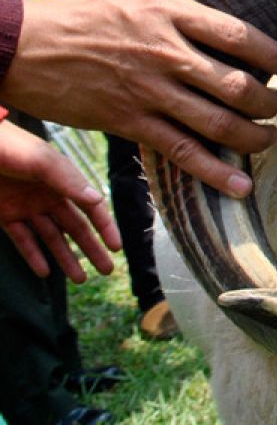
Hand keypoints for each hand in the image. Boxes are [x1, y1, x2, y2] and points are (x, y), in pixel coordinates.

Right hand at [0, 0, 276, 197]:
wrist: (23, 45)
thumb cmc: (85, 20)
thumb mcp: (141, 1)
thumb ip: (184, 19)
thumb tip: (231, 36)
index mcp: (171, 14)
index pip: (240, 36)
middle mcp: (165, 52)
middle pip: (238, 84)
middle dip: (268, 102)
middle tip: (276, 107)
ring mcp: (148, 90)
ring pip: (218, 121)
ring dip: (253, 137)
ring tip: (266, 139)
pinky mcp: (129, 123)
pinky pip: (182, 151)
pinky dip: (216, 171)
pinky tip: (240, 184)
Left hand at [0, 120, 120, 281]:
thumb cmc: (9, 147)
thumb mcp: (42, 161)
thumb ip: (69, 181)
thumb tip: (97, 200)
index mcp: (63, 181)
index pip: (90, 208)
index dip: (105, 228)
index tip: (116, 248)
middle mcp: (48, 196)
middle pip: (75, 228)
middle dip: (91, 249)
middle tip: (106, 270)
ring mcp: (27, 207)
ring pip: (51, 238)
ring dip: (66, 258)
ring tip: (80, 279)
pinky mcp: (5, 216)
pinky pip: (22, 240)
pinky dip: (33, 256)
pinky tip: (44, 272)